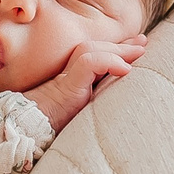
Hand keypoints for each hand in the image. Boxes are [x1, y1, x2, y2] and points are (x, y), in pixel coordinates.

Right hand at [25, 35, 148, 131]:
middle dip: (122, 44)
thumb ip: (95, 105)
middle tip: (143, 41)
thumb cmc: (54, 129)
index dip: (116, 50)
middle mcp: (68, 74)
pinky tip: (126, 69)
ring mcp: (66, 78)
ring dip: (118, 49)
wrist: (30, 132)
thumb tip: (121, 105)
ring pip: (92, 50)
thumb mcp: (81, 116)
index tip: (138, 46)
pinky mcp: (67, 85)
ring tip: (140, 51)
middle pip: (97, 49)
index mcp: (72, 80)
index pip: (96, 57)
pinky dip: (109, 62)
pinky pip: (89, 63)